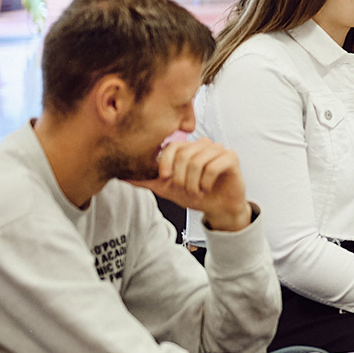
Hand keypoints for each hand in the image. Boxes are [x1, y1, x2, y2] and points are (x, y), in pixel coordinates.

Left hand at [125, 139, 249, 231]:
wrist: (219, 207)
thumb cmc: (195, 195)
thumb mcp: (167, 188)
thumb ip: (147, 180)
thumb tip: (121, 175)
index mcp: (188, 148)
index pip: (172, 147)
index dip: (166, 163)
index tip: (166, 179)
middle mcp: (203, 144)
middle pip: (184, 155)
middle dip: (181, 178)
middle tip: (185, 190)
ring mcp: (218, 149)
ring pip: (197, 162)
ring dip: (193, 183)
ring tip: (197, 191)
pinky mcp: (231, 157)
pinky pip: (213, 166)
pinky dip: (206, 182)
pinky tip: (207, 188)